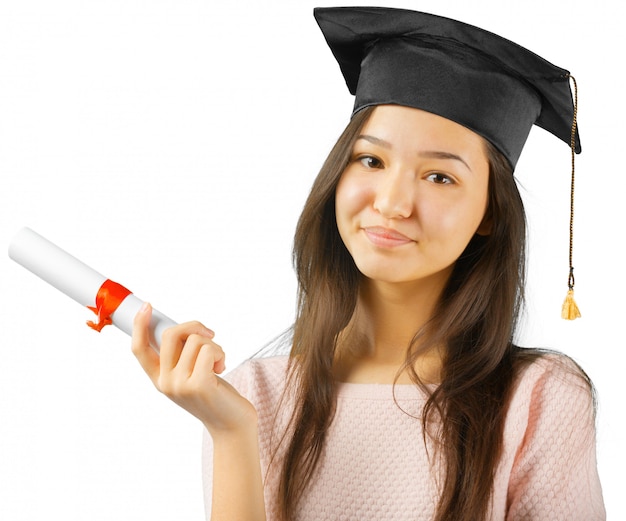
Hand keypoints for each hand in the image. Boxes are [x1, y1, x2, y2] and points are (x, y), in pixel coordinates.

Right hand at [131, 303, 257, 437]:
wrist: (231, 426)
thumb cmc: (215, 396)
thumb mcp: (191, 375)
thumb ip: (182, 357)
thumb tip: (184, 330)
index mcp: (159, 379)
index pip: (139, 350)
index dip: (139, 326)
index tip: (146, 306)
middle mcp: (165, 383)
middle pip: (170, 334)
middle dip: (194, 327)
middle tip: (210, 335)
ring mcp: (180, 384)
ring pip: (194, 339)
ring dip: (213, 345)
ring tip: (217, 363)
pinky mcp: (199, 384)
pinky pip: (208, 349)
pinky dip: (220, 352)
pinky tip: (222, 368)